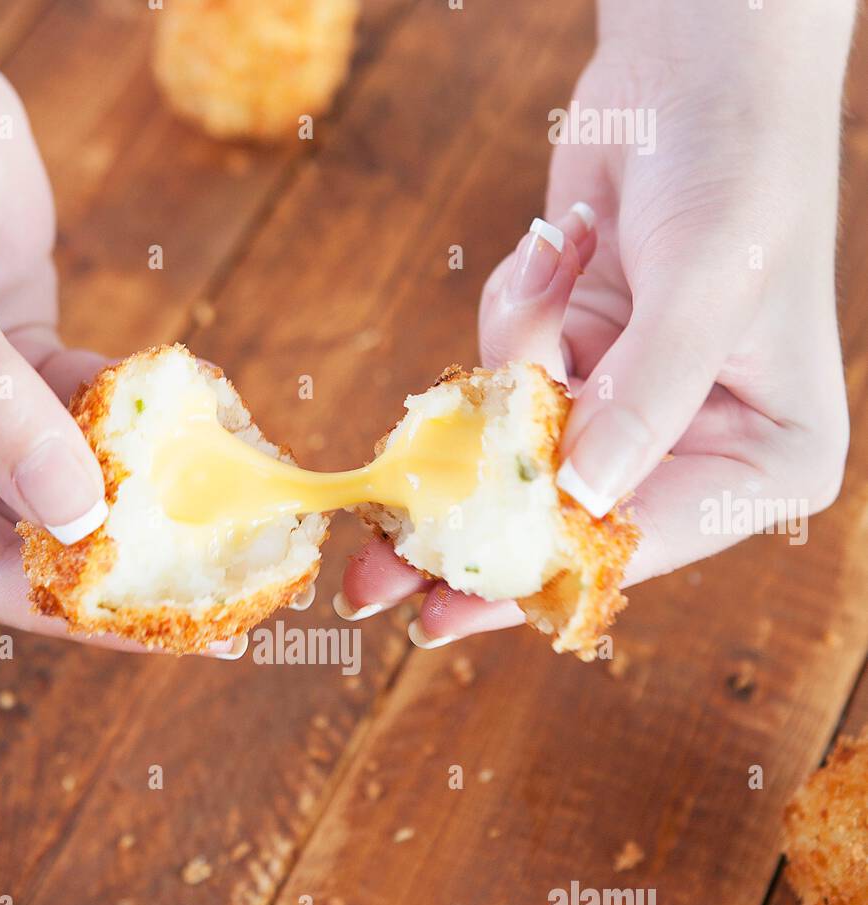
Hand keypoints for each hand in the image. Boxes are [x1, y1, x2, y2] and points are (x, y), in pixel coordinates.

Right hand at [0, 1, 226, 652]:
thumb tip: (79, 520)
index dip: (80, 609)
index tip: (179, 631)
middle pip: (32, 549)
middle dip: (131, 565)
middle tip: (233, 601)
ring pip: (72, 492)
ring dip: (151, 498)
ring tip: (239, 522)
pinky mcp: (17, 387)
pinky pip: (91, 427)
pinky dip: (145, 427)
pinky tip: (210, 431)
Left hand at [338, 0, 853, 646]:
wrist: (702, 59)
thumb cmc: (739, 159)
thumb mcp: (708, 282)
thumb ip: (646, 398)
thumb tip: (582, 499)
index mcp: (767, 460)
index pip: (639, 541)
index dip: (535, 576)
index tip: (442, 610)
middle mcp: (699, 451)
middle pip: (561, 519)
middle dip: (469, 523)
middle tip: (371, 582)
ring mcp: (632, 412)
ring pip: (517, 448)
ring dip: (509, 365)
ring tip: (561, 265)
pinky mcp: (581, 366)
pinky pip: (505, 381)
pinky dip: (512, 321)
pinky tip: (560, 249)